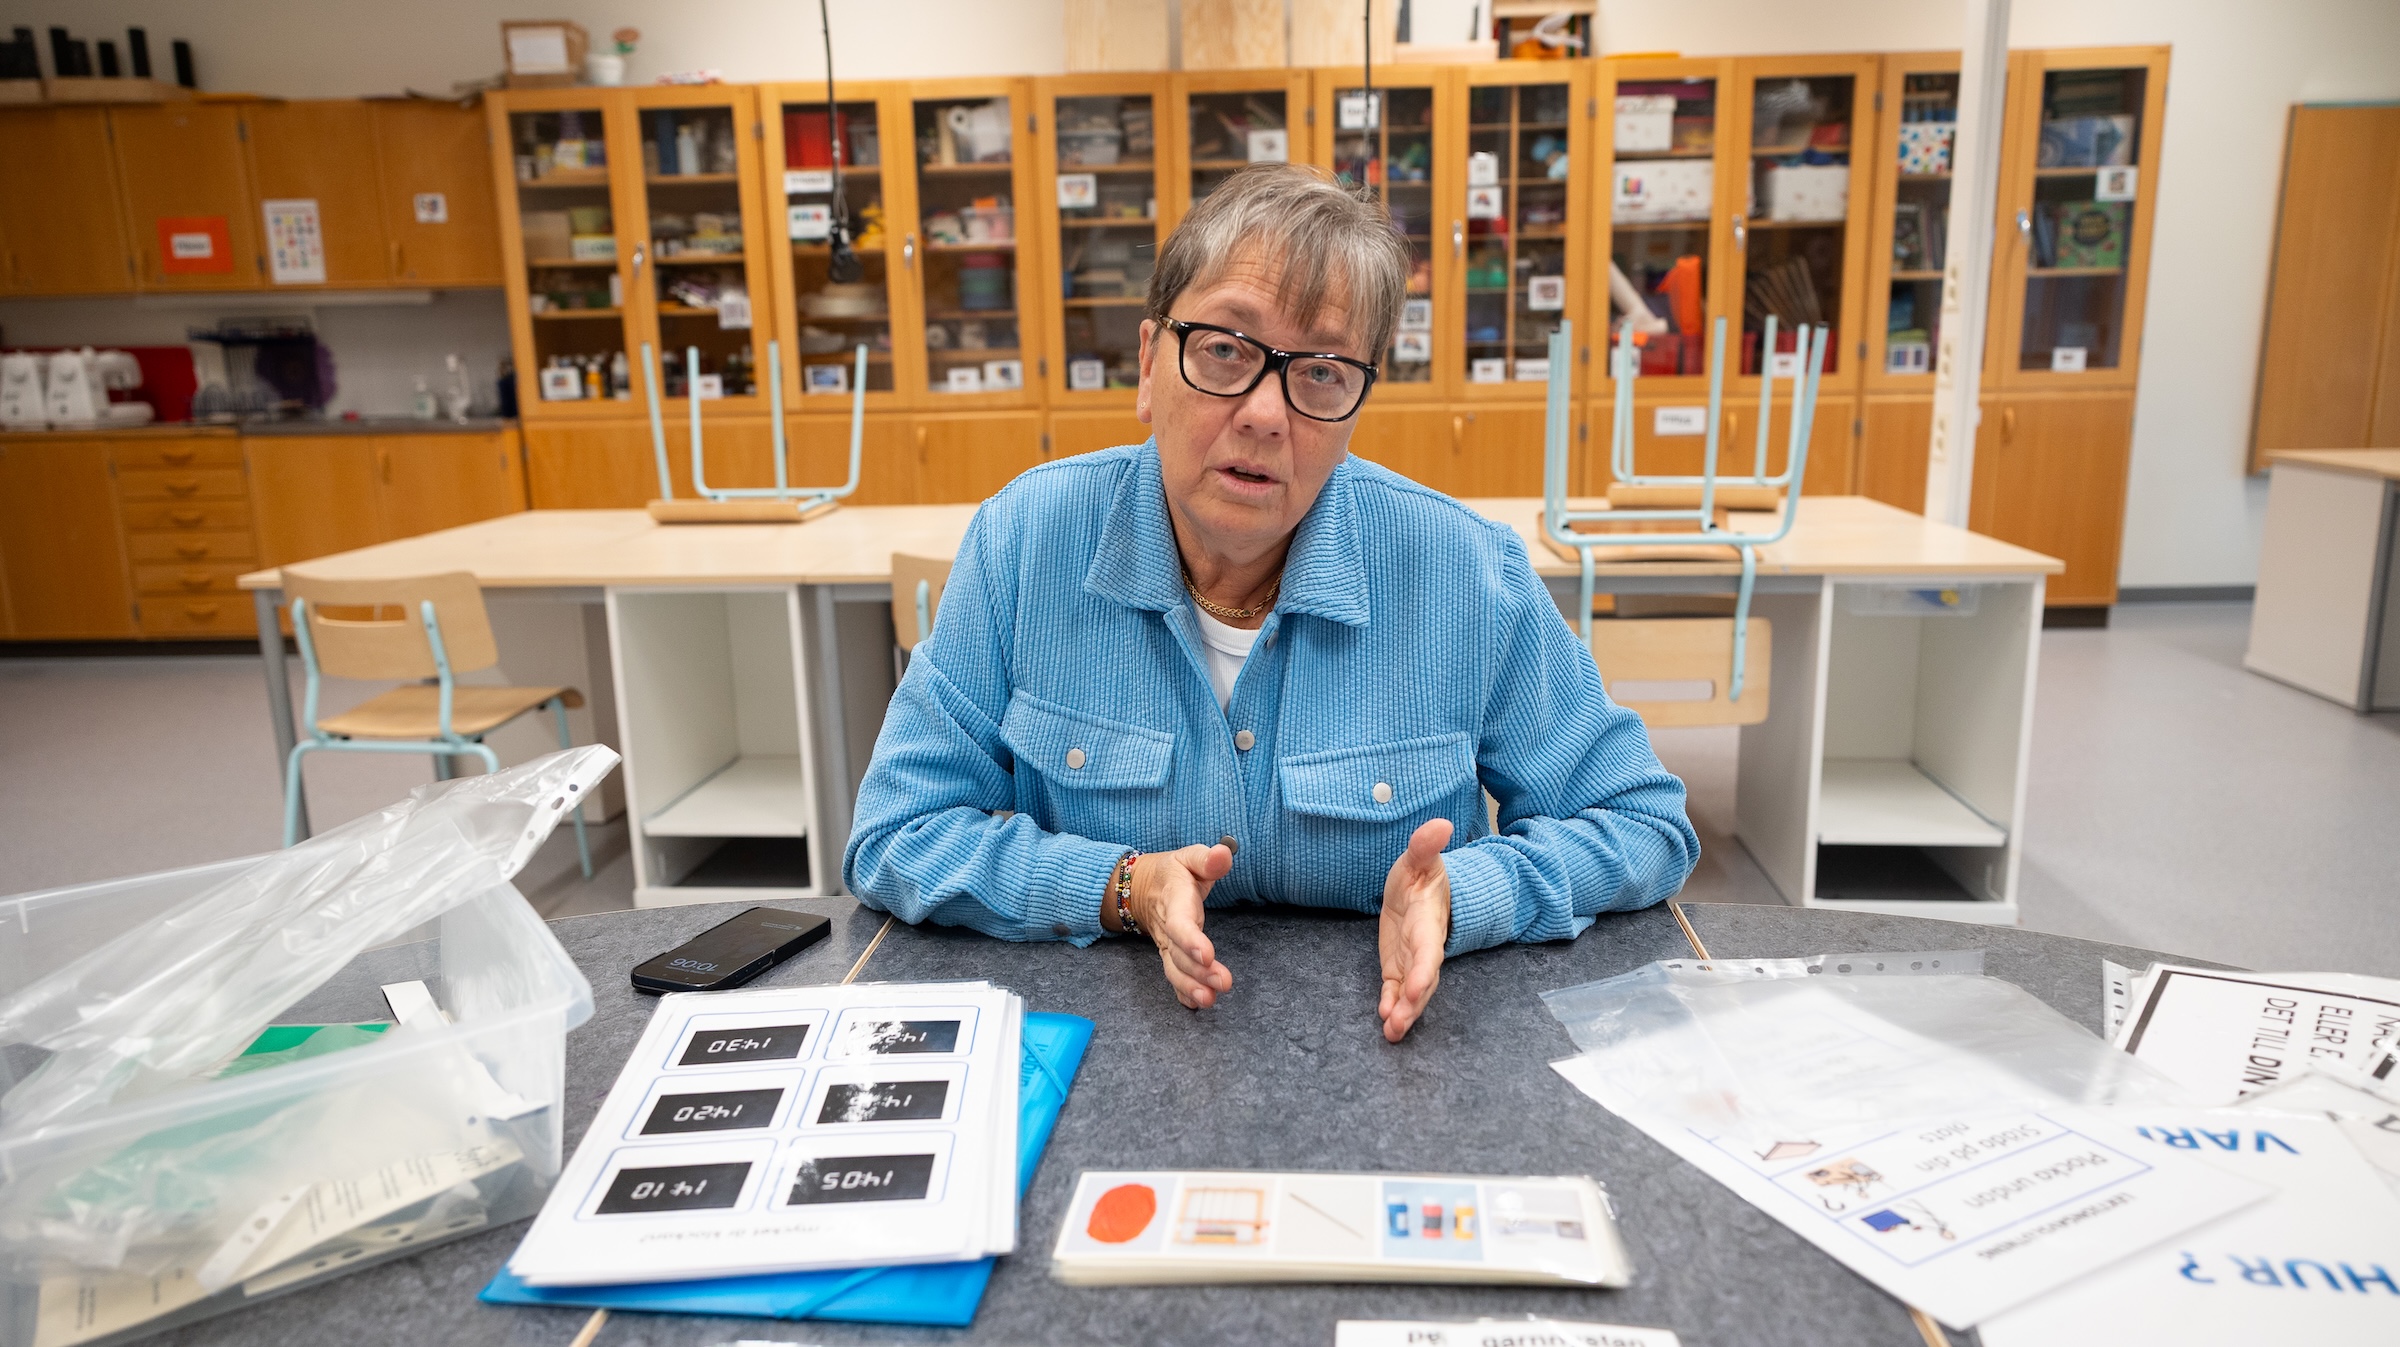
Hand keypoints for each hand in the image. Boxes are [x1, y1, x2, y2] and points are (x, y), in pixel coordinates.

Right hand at [1108, 844, 1235, 1010]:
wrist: (1138, 887)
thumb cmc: (1173, 873)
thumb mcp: (1188, 857)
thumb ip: (1207, 859)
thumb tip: (1225, 854)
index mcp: (1174, 901)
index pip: (1179, 923)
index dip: (1191, 940)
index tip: (1208, 955)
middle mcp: (1168, 927)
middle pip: (1179, 954)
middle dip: (1198, 972)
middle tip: (1223, 983)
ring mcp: (1167, 944)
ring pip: (1174, 969)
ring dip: (1191, 987)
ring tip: (1209, 1000)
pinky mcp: (1170, 955)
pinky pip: (1173, 976)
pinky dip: (1182, 993)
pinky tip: (1196, 1005)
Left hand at [1377, 818, 1453, 1041]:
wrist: (1421, 888)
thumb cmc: (1421, 873)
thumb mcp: (1418, 857)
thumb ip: (1425, 845)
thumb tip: (1440, 824)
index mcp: (1428, 922)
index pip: (1429, 950)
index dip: (1424, 969)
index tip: (1416, 987)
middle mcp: (1423, 947)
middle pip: (1422, 979)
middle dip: (1412, 1002)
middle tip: (1398, 1023)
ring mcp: (1411, 960)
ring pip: (1410, 991)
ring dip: (1403, 1012)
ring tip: (1392, 1032)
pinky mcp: (1397, 966)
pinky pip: (1395, 989)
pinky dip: (1390, 1005)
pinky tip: (1384, 1022)